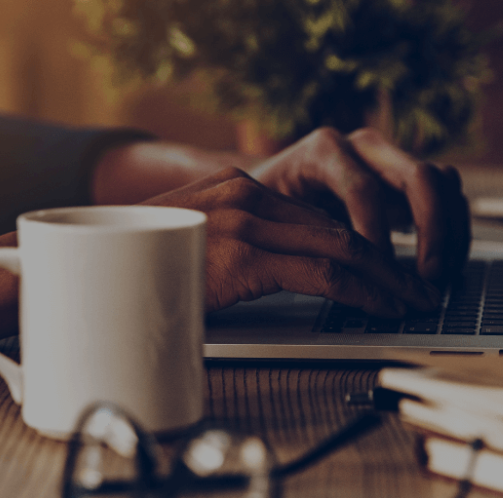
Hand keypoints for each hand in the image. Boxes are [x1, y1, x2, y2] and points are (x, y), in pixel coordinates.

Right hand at [146, 168, 441, 316]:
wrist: (83, 274)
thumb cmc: (135, 271)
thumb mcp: (193, 247)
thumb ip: (237, 249)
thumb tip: (282, 274)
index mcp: (235, 187)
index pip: (316, 219)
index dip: (362, 247)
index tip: (388, 271)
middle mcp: (244, 194)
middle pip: (337, 228)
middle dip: (387, 263)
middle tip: (418, 288)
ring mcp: (244, 222)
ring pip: (340, 248)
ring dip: (386, 279)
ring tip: (413, 302)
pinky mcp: (242, 255)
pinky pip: (322, 273)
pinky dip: (362, 291)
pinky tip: (382, 306)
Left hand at [249, 128, 470, 285]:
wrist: (262, 191)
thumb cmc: (260, 208)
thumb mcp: (264, 216)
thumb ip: (290, 232)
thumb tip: (315, 270)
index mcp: (324, 150)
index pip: (363, 189)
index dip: (376, 236)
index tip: (378, 276)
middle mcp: (364, 147)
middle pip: (419, 176)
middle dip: (431, 230)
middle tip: (427, 276)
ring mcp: (391, 160)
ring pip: (443, 183)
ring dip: (450, 233)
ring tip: (438, 278)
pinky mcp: (408, 180)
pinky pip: (449, 197)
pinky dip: (454, 233)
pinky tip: (443, 269)